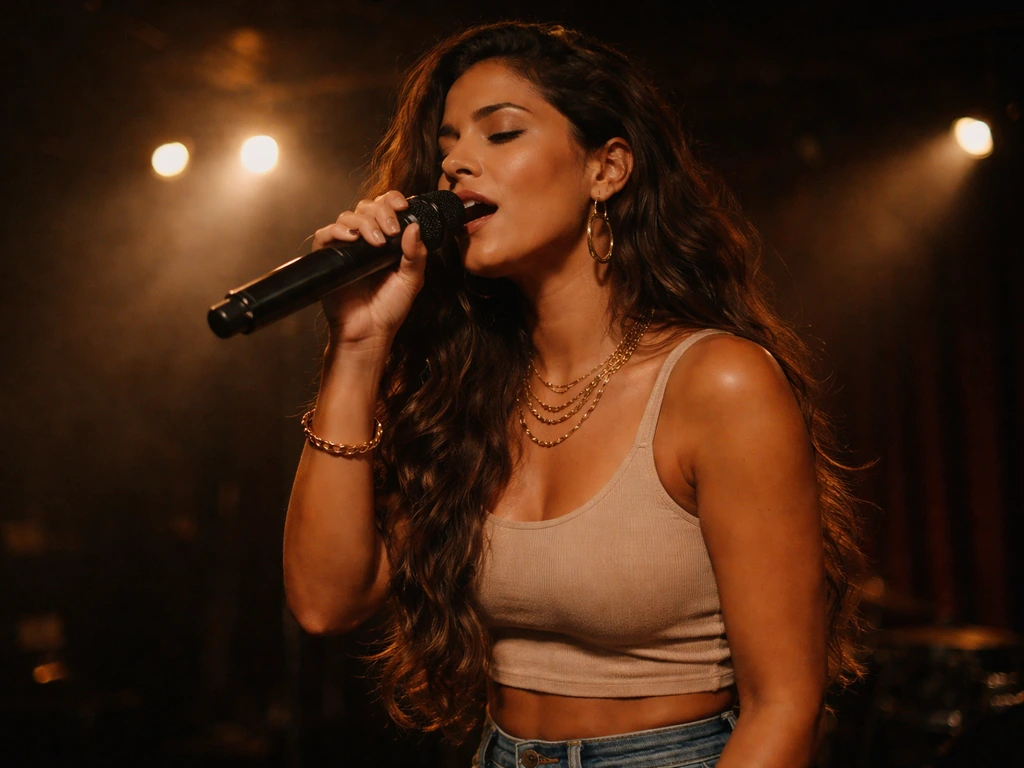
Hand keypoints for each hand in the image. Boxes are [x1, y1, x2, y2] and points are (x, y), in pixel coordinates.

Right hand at [312, 190, 429, 355]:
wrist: (370, 332)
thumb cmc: (390, 308)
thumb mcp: (412, 280)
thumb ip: (416, 254)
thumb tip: (414, 227)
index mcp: (386, 240)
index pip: (385, 207)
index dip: (392, 200)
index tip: (404, 206)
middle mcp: (364, 240)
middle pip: (366, 207)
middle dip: (382, 212)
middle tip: (391, 231)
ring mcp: (345, 248)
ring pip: (348, 217)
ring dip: (365, 223)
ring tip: (378, 242)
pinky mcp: (328, 258)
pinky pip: (325, 233)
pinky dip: (338, 230)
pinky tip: (352, 239)